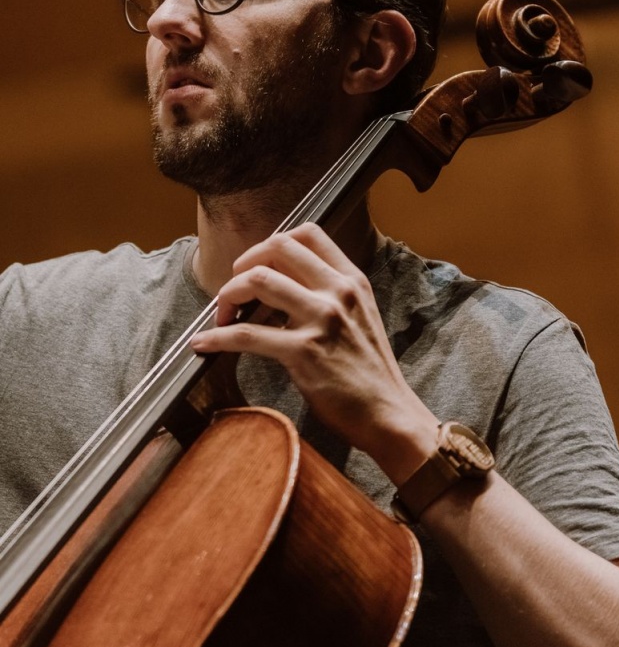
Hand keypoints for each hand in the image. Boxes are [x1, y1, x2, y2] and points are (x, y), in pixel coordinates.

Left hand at [190, 223, 436, 479]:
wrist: (388, 413)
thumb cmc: (369, 371)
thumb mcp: (360, 315)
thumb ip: (329, 294)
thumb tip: (283, 286)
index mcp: (351, 279)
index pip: (308, 233)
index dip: (272, 244)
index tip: (257, 265)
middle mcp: (337, 291)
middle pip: (277, 247)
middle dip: (244, 263)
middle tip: (234, 289)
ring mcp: (321, 319)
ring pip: (257, 281)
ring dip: (228, 295)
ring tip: (220, 315)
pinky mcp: (303, 352)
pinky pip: (245, 335)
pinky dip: (217, 337)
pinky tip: (203, 343)